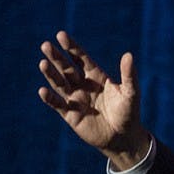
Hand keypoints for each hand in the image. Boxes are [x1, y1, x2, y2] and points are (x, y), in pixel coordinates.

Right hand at [38, 31, 149, 169]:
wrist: (123, 138)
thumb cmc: (129, 113)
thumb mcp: (131, 93)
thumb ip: (129, 75)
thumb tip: (129, 55)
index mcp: (96, 77)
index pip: (81, 59)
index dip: (72, 47)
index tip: (61, 35)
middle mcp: (83, 85)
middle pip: (66, 68)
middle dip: (56, 57)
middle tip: (45, 45)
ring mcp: (75, 99)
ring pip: (59, 83)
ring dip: (51, 74)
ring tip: (43, 63)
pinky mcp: (70, 115)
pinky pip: (57, 104)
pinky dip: (50, 98)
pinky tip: (43, 91)